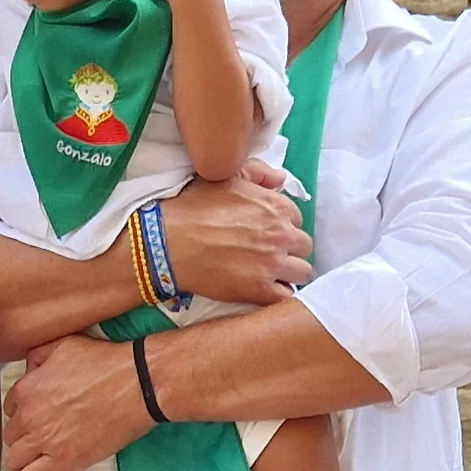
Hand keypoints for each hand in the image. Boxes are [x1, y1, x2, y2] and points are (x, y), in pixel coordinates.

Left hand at [5, 332, 157, 470]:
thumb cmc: (107, 363)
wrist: (138, 384)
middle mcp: (30, 415)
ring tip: (40, 458)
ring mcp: (46, 440)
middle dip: (24, 436)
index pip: (10, 410)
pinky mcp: (64, 461)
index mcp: (28, 388)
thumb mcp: (65, 345)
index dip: (23, 414)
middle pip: (11, 436)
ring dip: (25, 459)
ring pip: (15, 459)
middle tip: (43, 437)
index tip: (37, 418)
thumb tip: (30, 369)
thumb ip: (39, 356)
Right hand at [149, 169, 314, 307]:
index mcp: (276, 206)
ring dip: (288, 273)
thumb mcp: (226, 177)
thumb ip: (258, 173)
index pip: (296, 219)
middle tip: (267, 255)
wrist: (166, 242)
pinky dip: (278, 295)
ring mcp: (272, 263)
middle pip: (303, 246)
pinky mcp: (260, 290)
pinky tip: (263, 290)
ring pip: (302, 273)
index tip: (267, 234)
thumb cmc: (192, 207)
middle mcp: (281, 234)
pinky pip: (286, 296)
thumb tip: (280, 179)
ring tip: (268, 275)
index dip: (282, 227)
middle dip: (289, 250)